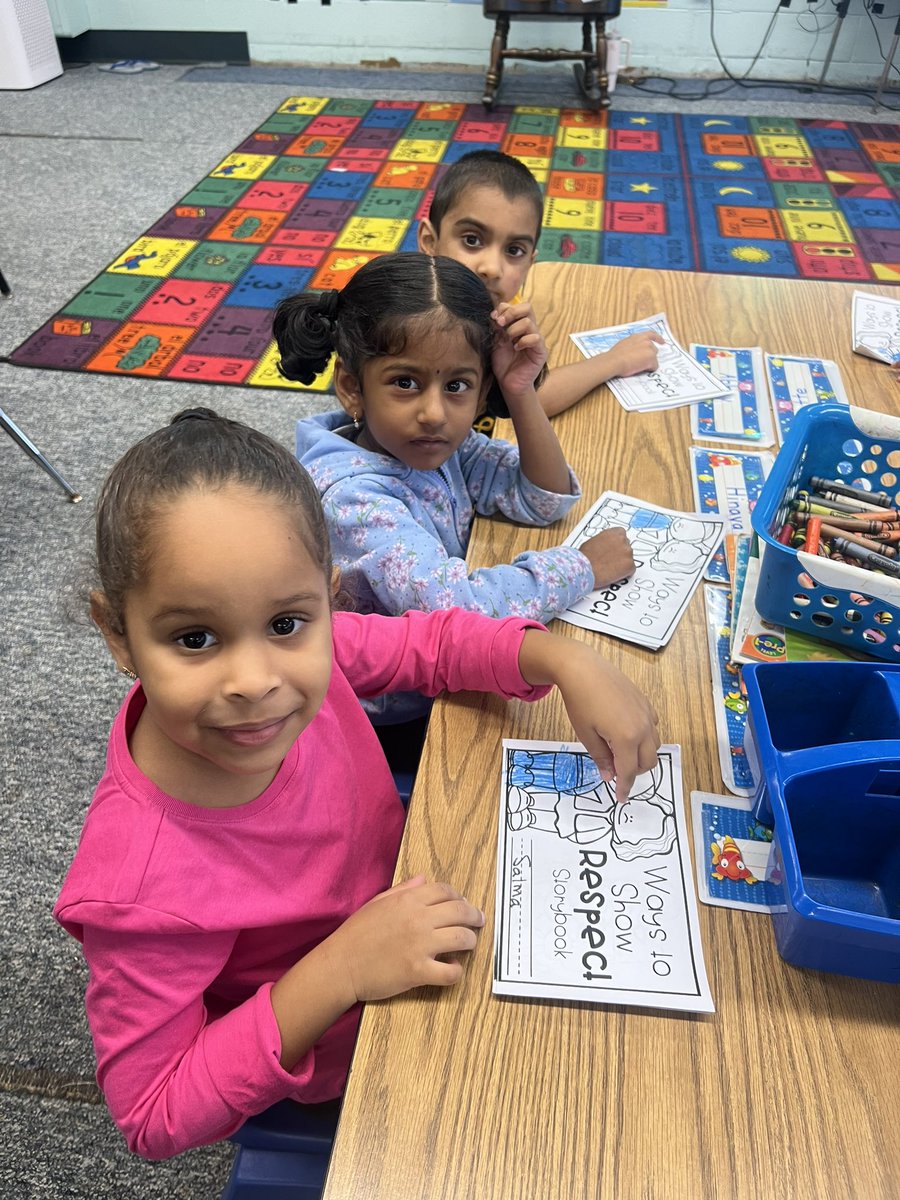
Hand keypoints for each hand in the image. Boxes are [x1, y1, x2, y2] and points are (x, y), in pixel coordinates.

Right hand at [327, 876, 484, 1002]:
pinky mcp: (418, 971)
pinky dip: (457, 971)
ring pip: (462, 938)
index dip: (459, 896)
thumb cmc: (356, 934)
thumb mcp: (377, 903)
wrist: (340, 965)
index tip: (463, 903)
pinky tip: (453, 968)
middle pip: (460, 911)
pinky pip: (450, 972)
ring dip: (470, 940)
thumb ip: (403, 890)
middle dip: (474, 916)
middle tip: (478, 921)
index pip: (445, 891)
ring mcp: (420, 946)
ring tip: (469, 943)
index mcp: (408, 901)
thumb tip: (423, 879)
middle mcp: (418, 919)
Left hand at [490, 301, 547, 405]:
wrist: (508, 383)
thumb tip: (495, 314)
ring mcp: (536, 339)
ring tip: (508, 340)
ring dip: (514, 329)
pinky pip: (535, 338)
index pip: (516, 306)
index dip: (504, 308)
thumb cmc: (502, 363)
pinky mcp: (541, 351)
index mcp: (519, 325)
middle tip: (500, 323)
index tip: (493, 318)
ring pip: (529, 322)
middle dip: (511, 312)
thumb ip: (497, 328)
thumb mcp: (496, 342)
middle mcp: (529, 330)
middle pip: (527, 307)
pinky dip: (523, 341)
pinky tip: (516, 348)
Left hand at [557, 646, 660, 803]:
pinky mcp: (646, 703)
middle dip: (634, 772)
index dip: (624, 787)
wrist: (582, 668)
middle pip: (648, 762)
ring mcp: (647, 714)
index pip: (628, 772)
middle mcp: (643, 727)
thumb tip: (609, 776)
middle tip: (616, 772)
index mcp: (626, 738)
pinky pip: (653, 728)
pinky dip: (645, 737)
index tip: (620, 797)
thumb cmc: (580, 700)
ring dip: (641, 756)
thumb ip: (601, 758)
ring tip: (620, 752)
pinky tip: (627, 734)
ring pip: (654, 746)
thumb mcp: (586, 734)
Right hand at [578, 527, 635, 588]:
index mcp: (613, 533)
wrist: (584, 569)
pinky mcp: (630, 566)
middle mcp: (623, 541)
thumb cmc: (584, 557)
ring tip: (609, 568)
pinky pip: (630, 569)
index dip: (617, 543)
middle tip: (611, 560)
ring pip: (628, 558)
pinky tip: (613, 574)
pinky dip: (624, 573)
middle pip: (626, 546)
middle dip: (620, 553)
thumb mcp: (592, 541)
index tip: (613, 548)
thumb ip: (603, 541)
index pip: (621, 534)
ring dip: (622, 562)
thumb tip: (605, 545)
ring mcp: (628, 553)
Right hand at [604, 331, 664, 378]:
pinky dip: (649, 369)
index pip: (651, 334)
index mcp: (638, 336)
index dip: (658, 338)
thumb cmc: (615, 355)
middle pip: (654, 349)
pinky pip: (654, 366)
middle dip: (649, 355)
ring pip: (654, 358)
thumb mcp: (624, 344)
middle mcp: (646, 341)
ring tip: (637, 366)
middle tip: (641, 362)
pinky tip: (640, 370)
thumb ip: (632, 345)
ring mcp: (650, 350)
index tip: (662, 342)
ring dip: (648, 362)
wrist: (614, 361)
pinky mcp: (651, 359)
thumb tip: (633, 350)